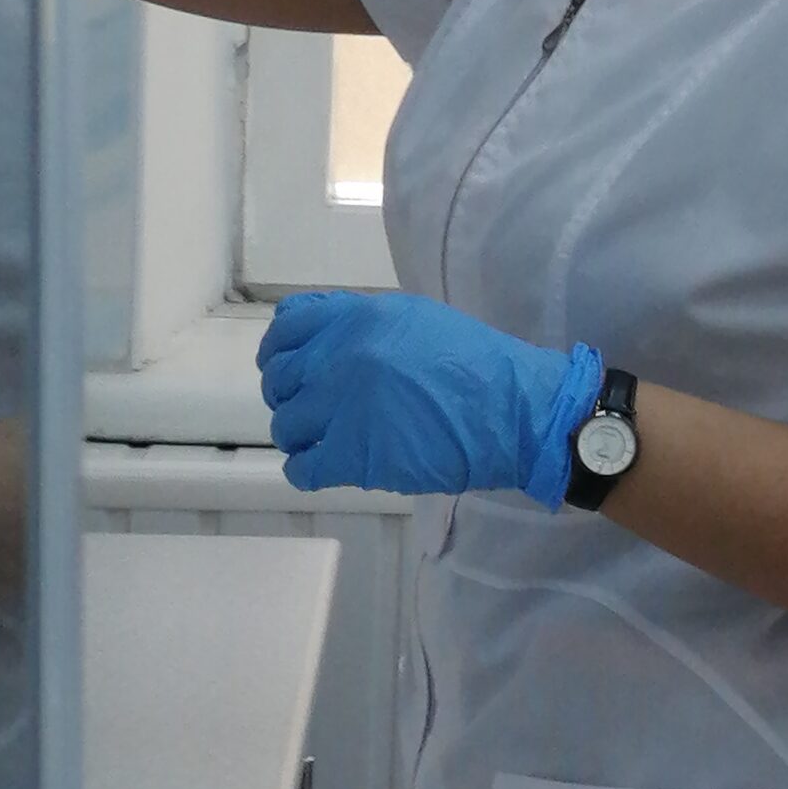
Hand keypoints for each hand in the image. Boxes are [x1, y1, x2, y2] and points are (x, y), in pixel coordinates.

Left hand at [257, 290, 603, 504]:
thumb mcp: (414, 318)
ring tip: (328, 439)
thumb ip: (363, 325)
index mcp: (355, 318)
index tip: (296, 367)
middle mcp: (337, 357)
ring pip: (285, 426)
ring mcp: (340, 408)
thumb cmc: (474, 362)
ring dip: (303, 435)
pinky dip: (308, 470)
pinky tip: (328, 466)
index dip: (282, 351)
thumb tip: (327, 344)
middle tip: (317, 409)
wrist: (509, 410)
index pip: (285, 329)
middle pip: (278, 380)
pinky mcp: (352, 456)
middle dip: (291, 395)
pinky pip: (301, 470)